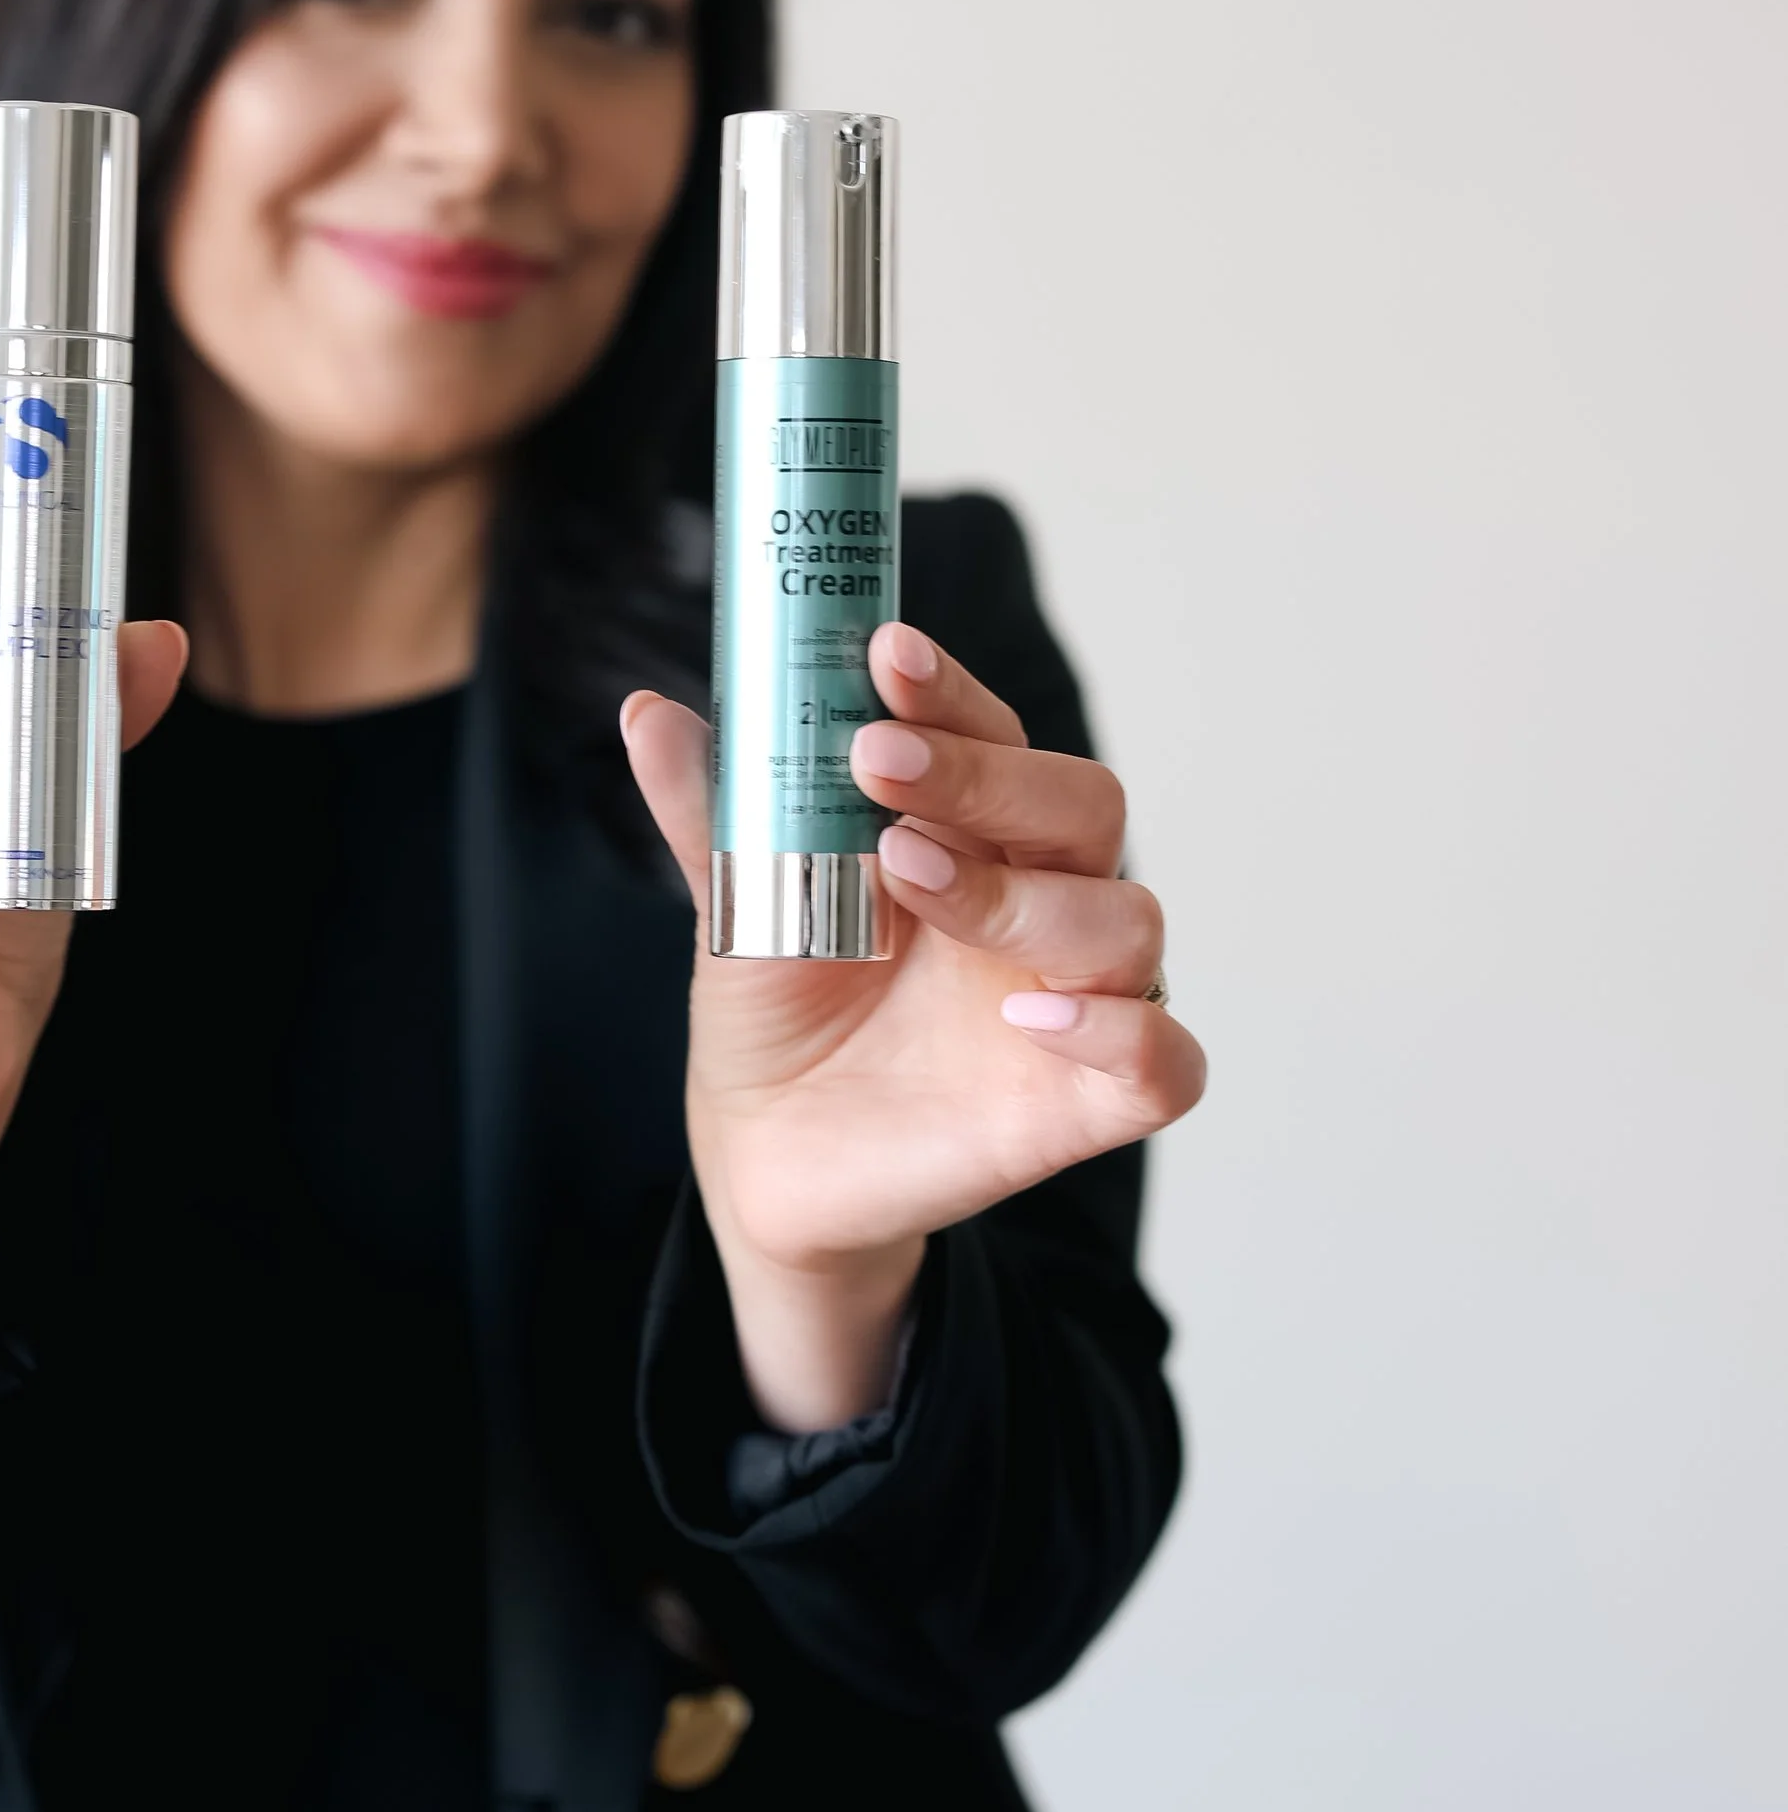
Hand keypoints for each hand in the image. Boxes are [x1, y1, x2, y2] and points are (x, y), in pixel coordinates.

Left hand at [622, 620, 1204, 1434]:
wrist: (765, 1157)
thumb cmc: (778, 1012)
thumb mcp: (738, 902)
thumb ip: (715, 813)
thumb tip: (646, 711)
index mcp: (972, 832)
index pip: (994, 735)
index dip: (951, 692)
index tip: (883, 654)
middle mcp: (1040, 898)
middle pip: (1081, 804)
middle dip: (985, 775)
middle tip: (877, 761)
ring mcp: (1073, 996)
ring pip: (1125, 919)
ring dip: (1024, 893)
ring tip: (908, 876)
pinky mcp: (1091, 1101)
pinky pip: (1165, 1060)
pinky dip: (1120, 1032)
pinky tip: (1031, 1018)